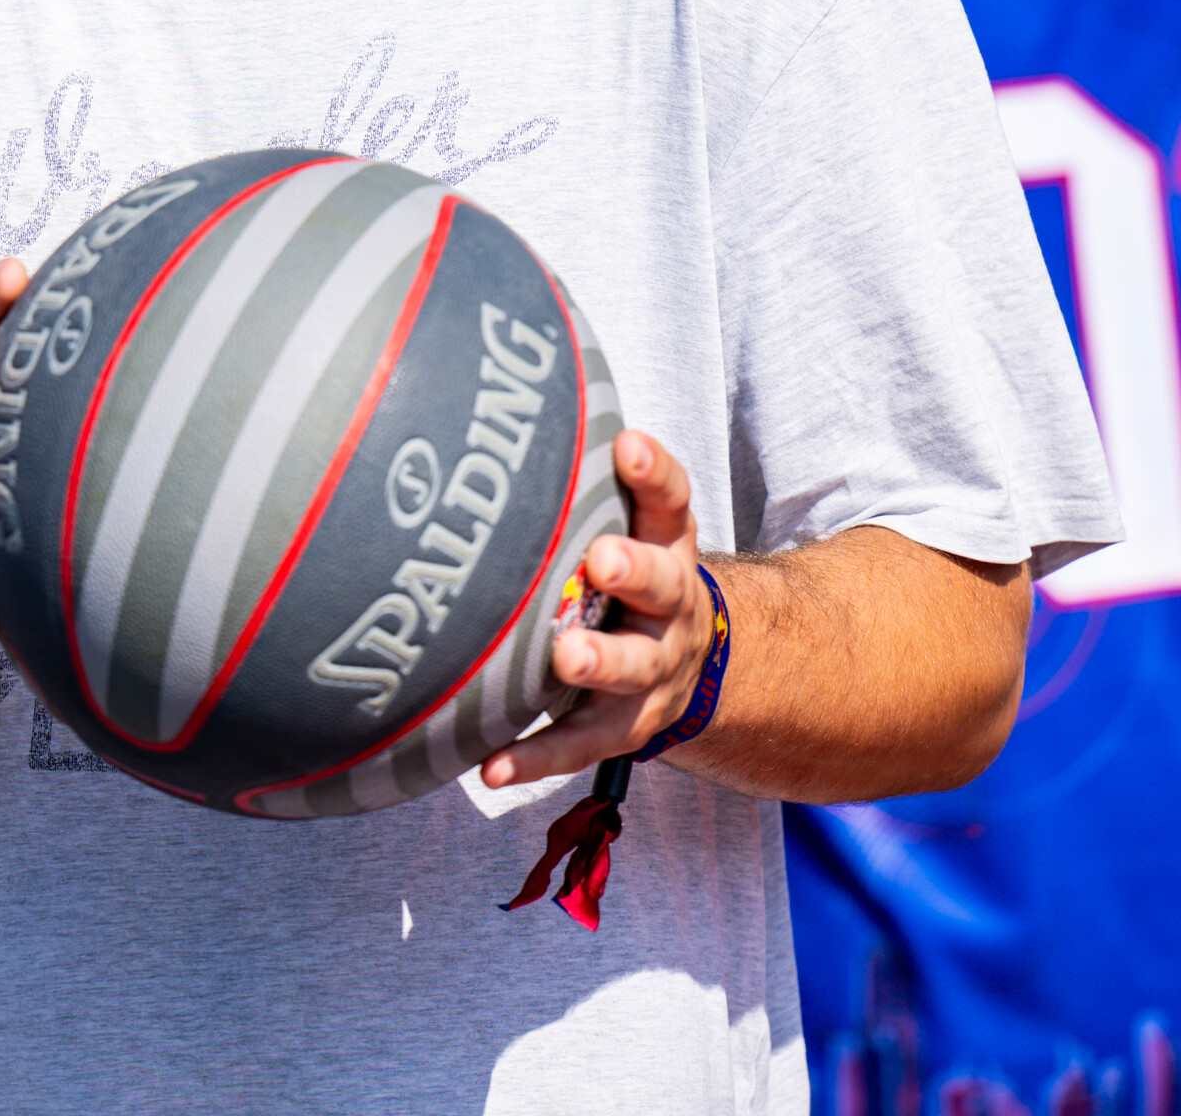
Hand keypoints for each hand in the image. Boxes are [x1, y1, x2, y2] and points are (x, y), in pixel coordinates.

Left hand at [477, 429, 712, 790]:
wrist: (693, 666)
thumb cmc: (630, 576)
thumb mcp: (631, 528)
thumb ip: (582, 486)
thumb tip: (492, 412)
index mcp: (669, 546)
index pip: (671, 501)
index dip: (653, 474)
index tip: (627, 445)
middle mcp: (672, 609)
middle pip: (665, 587)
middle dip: (635, 571)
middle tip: (602, 559)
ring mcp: (653, 673)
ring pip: (632, 670)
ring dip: (600, 662)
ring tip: (565, 658)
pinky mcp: (621, 728)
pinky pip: (577, 746)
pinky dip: (533, 758)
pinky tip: (488, 767)